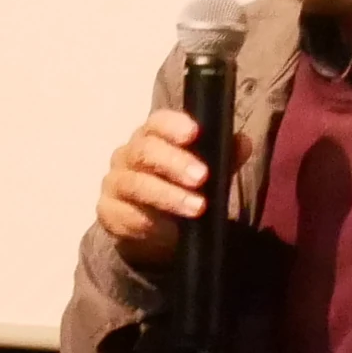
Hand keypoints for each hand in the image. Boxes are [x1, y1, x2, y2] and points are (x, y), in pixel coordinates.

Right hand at [96, 111, 248, 272]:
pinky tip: (168, 229)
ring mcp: (115, 182)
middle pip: (145, 151)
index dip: (174, 124)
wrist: (154, 230)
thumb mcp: (208, 174)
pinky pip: (125, 214)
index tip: (194, 133)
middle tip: (202, 177)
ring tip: (197, 208)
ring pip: (136, 184)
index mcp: (152, 136)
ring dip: (168, 196)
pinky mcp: (108, 211)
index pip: (157, 122)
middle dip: (175, 162)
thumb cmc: (180, 190)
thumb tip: (243, 143)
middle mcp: (128, 154)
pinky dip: (148, 222)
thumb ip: (224, 158)